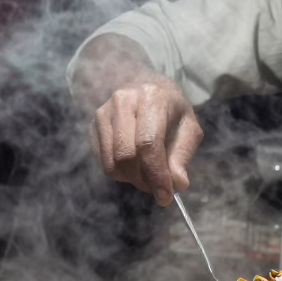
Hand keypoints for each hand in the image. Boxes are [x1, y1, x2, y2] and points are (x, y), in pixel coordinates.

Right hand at [89, 71, 202, 204]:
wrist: (144, 84)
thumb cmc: (171, 110)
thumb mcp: (188, 128)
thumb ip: (183, 155)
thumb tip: (178, 184)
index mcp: (152, 98)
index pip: (148, 143)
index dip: (156, 174)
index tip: (165, 196)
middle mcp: (123, 101)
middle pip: (126, 155)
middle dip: (144, 180)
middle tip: (158, 188)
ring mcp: (103, 112)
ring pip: (112, 162)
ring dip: (132, 179)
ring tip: (148, 177)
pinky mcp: (92, 125)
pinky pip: (103, 161)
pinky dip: (120, 173)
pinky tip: (134, 166)